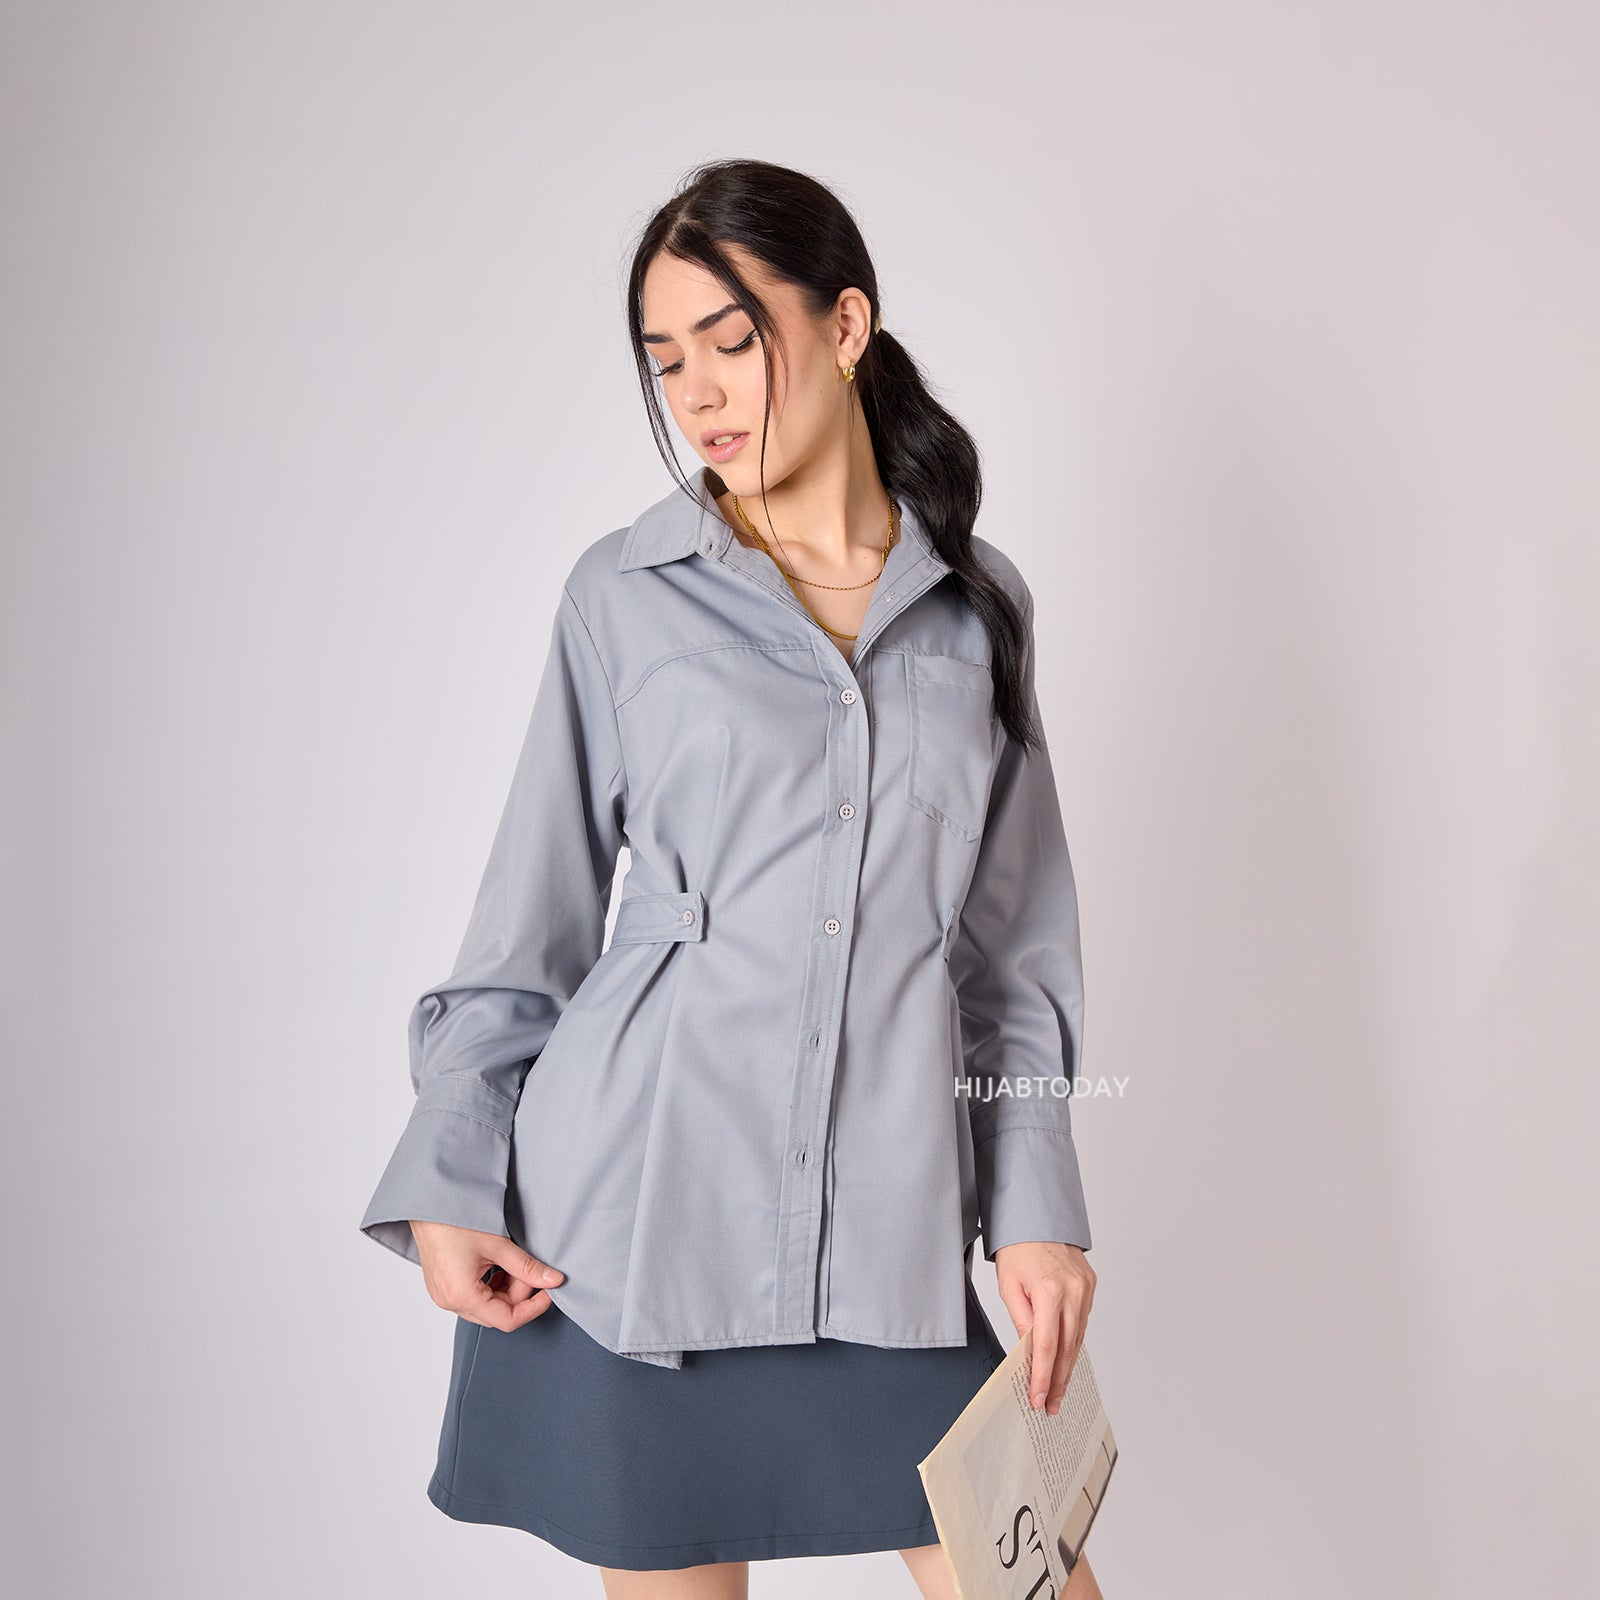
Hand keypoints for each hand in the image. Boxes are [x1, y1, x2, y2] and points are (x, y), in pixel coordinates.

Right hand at [409, 1221, 564, 1332]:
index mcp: (462, 1296)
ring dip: (506, 1289)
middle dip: (520, 1294)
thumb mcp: (498, 1244)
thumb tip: (553, 1279)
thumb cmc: (456, 1220)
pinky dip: (491, 1286)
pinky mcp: (442, 1288)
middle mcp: (449, 1302)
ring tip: (512, 1263)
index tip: (549, 1293)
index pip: (507, 1320)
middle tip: (530, 1268)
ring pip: (486, 1307)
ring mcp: (443, 1296)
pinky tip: (498, 1266)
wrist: (429, 1205)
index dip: (533, 1308)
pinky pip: (473, 1298)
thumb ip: (527, 1267)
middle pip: (497, 1314)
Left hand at [994, 1241, 1095, 1413]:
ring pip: (1078, 1339)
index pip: (1046, 1346)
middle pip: (1066, 1348)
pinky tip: (1065, 1360)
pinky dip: (1073, 1344)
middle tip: (1050, 1406)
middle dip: (1057, 1381)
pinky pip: (1082, 1323)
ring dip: (1067, 1367)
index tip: (1037, 1399)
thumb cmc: (1018, 1249)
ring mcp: (1086, 1289)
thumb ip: (1021, 1321)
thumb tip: (1029, 1354)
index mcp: (1049, 1291)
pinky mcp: (1091, 1287)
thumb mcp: (1009, 1286)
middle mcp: (1073, 1292)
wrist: (1039, 1218)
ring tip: (1057, 1391)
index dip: (1042, 1376)